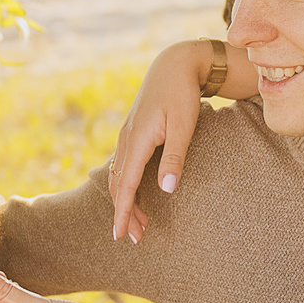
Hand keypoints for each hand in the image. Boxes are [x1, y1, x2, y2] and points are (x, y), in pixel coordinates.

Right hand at [108, 41, 215, 243]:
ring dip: (126, 201)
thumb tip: (167, 190)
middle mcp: (126, 140)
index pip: (126, 186)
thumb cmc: (182, 94)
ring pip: (119, 176)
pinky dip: (126, 186)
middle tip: (136, 238)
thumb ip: (175, 157)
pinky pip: (122, 166)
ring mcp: (127, 136)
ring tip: (139, 222)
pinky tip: (136, 194)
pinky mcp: (132, 133)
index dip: (123, 212)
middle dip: (125, 213)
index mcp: (137, 140)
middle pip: (118, 185)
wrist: (174, 64)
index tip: (121, 235)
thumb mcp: (184, 125)